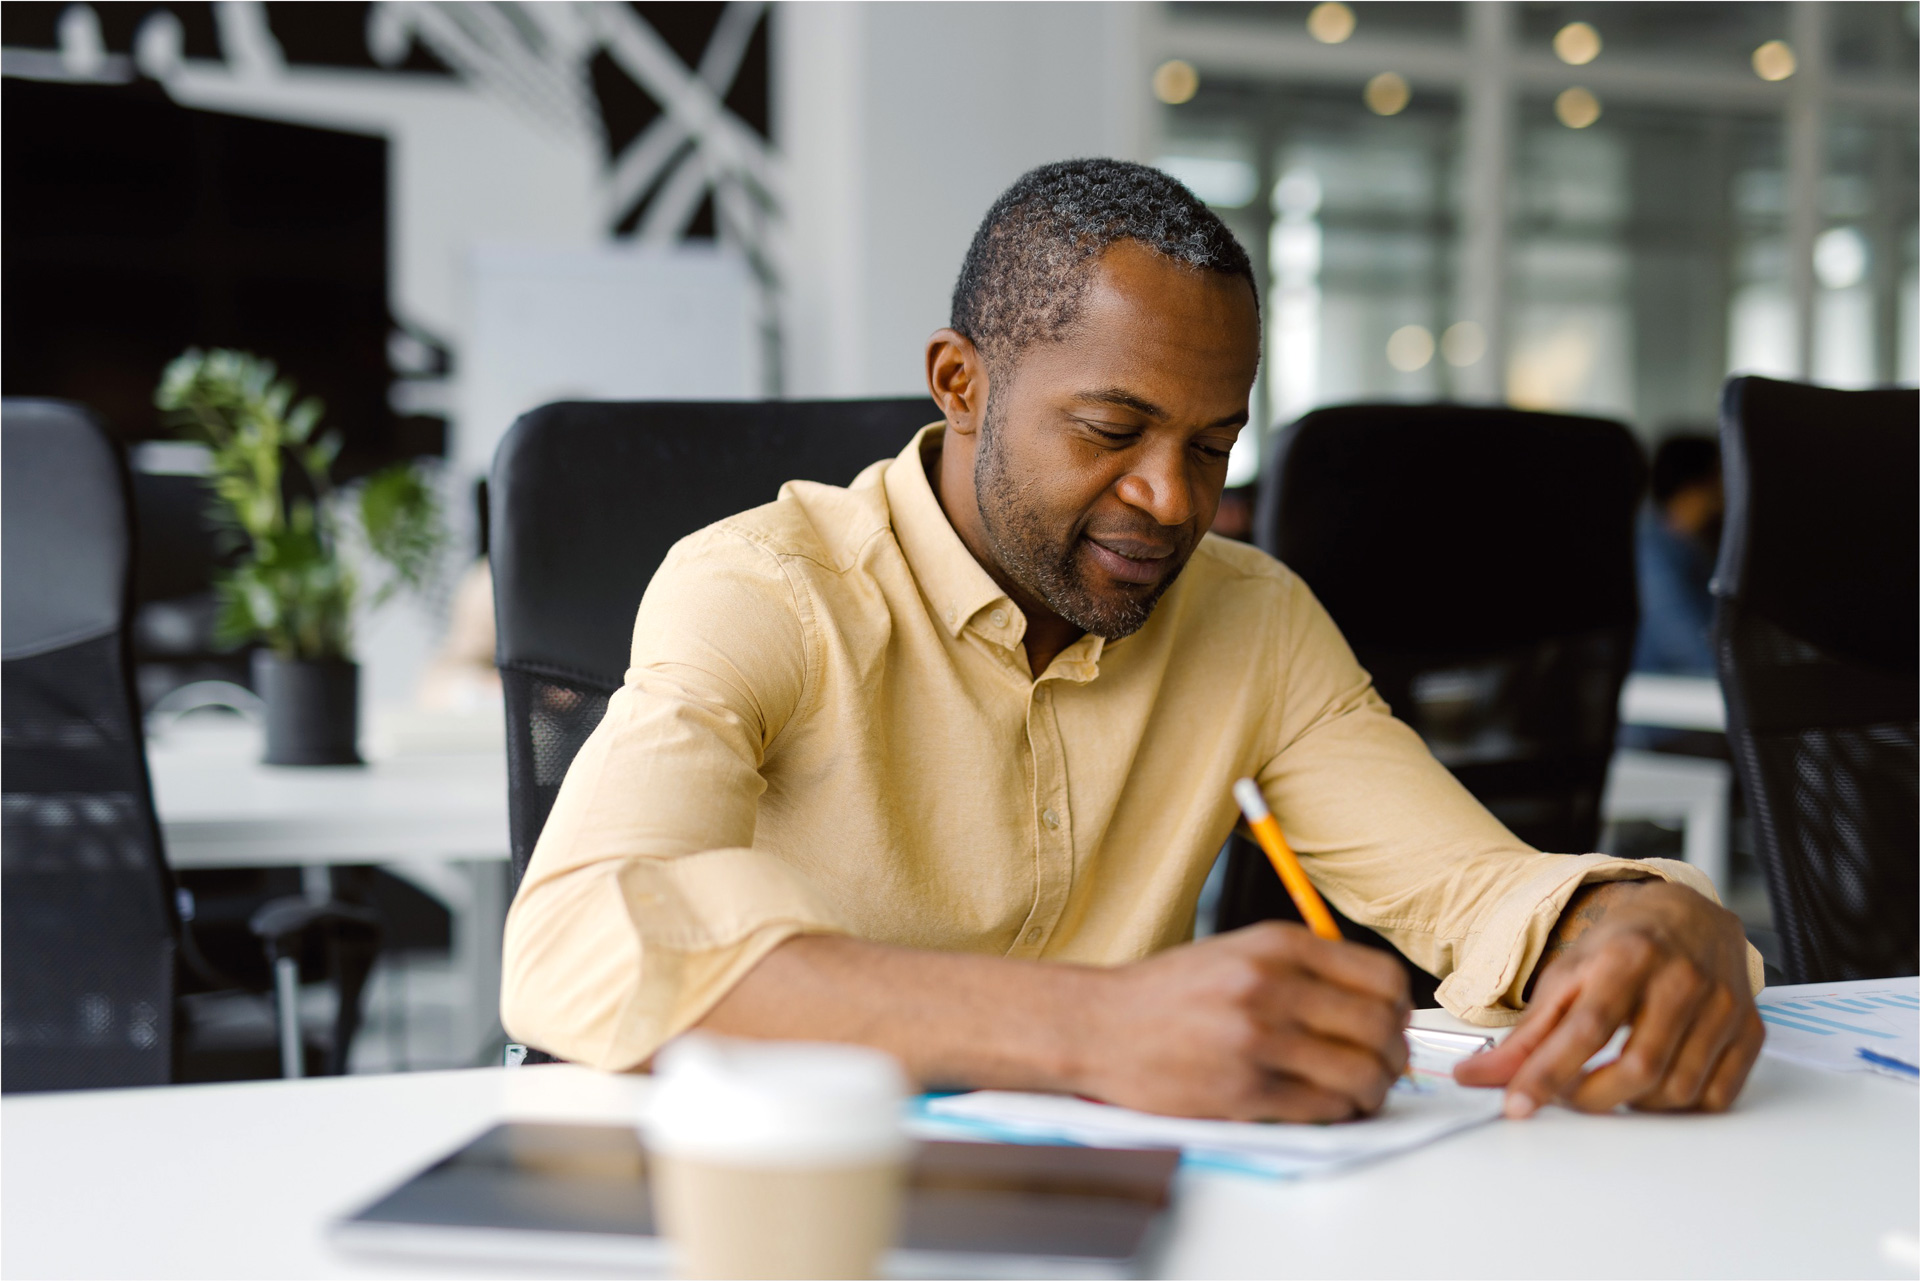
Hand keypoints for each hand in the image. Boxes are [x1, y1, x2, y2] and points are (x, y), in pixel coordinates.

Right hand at [1078, 922, 1410, 1121]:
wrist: (1097, 1025)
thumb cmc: (1167, 994)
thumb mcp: (1237, 952)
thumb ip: (1302, 969)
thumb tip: (1374, 1004)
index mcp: (1276, 945)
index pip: (1381, 977)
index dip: (1400, 1009)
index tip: (1392, 1025)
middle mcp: (1270, 986)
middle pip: (1380, 1027)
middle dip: (1393, 1056)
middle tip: (1384, 1068)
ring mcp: (1257, 1039)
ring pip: (1359, 1074)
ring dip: (1372, 1092)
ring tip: (1359, 1094)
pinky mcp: (1243, 1090)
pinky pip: (1322, 1108)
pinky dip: (1337, 1113)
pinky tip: (1325, 1106)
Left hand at [1454, 879, 1761, 1116]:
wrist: (1688, 915)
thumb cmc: (1622, 947)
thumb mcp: (1566, 975)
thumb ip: (1527, 1032)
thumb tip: (1480, 1076)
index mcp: (1628, 957)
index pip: (1586, 1028)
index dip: (1549, 1073)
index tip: (1517, 1104)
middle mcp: (1681, 979)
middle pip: (1638, 1066)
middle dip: (1592, 1097)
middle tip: (1566, 1096)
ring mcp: (1722, 1006)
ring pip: (1678, 1088)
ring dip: (1633, 1103)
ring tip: (1608, 1084)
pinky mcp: (1750, 1029)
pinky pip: (1716, 1095)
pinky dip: (1679, 1105)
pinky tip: (1654, 1085)